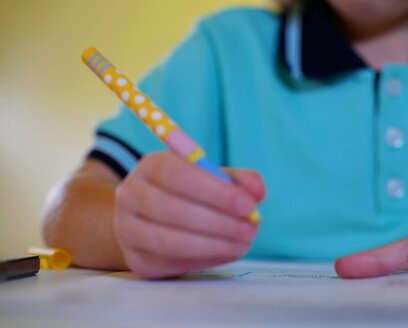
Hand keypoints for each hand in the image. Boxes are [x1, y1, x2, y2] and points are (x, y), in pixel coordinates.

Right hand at [114, 152, 264, 278]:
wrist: (151, 219)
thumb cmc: (190, 193)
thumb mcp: (213, 178)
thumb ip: (239, 180)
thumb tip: (258, 192)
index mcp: (151, 166)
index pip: (178, 175)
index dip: (215, 192)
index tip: (248, 205)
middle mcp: (131, 195)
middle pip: (172, 210)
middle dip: (219, 222)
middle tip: (251, 229)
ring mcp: (128, 230)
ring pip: (169, 241)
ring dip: (213, 245)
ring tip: (243, 243)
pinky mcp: (136, 260)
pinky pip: (171, 263)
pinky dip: (205, 260)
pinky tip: (227, 252)